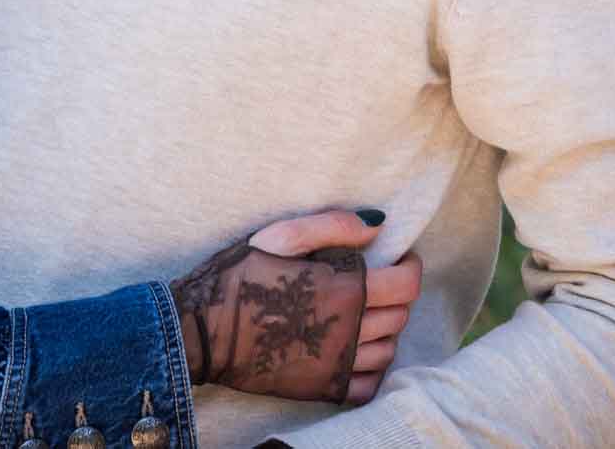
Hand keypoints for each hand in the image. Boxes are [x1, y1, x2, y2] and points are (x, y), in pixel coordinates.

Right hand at [170, 209, 422, 405]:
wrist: (203, 332)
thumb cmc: (240, 278)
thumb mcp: (280, 237)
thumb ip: (333, 226)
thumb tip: (378, 226)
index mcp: (344, 291)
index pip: (406, 284)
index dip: (411, 267)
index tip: (401, 258)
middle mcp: (350, 331)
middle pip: (400, 316)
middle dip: (398, 295)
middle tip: (379, 281)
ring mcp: (338, 365)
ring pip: (389, 349)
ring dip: (386, 329)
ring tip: (366, 313)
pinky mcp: (324, 388)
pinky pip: (369, 384)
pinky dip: (372, 368)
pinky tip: (355, 349)